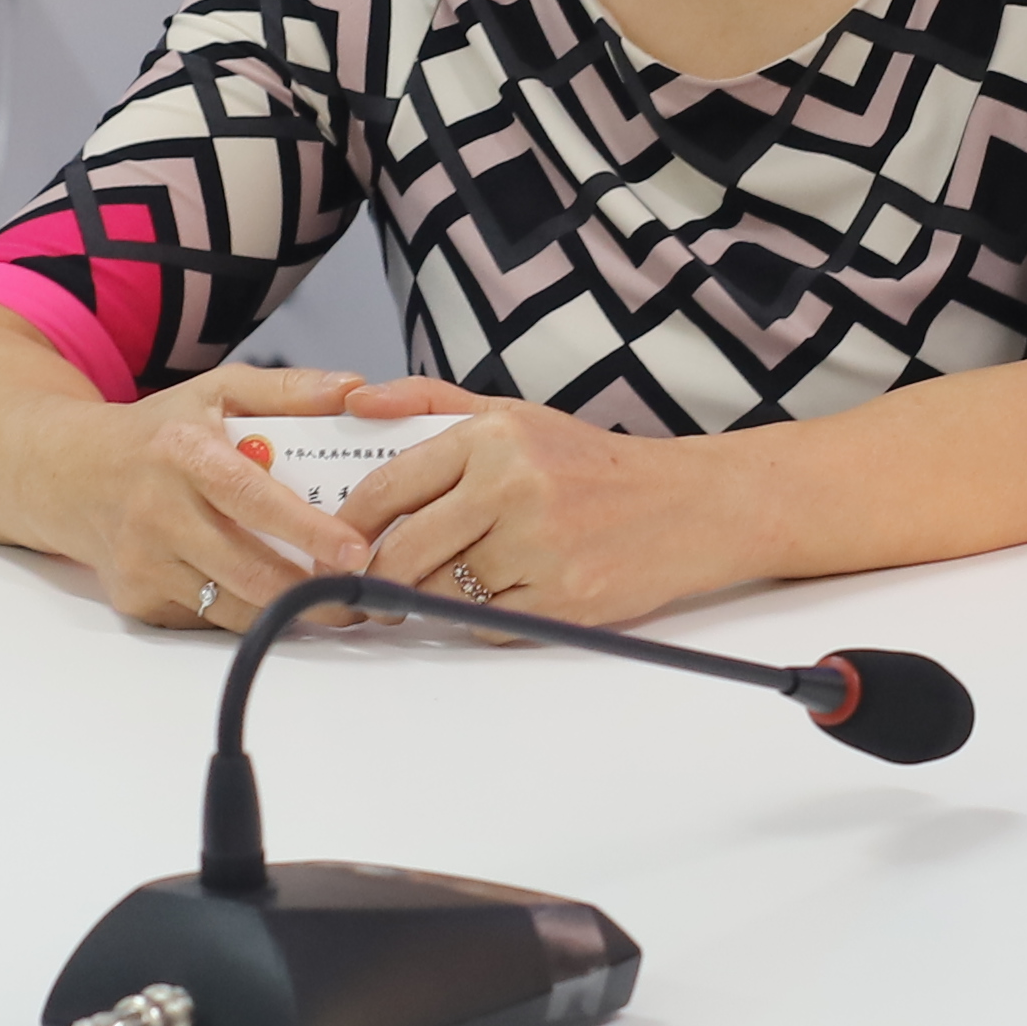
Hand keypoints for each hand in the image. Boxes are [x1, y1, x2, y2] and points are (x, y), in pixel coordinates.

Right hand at [60, 363, 379, 632]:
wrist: (70, 472)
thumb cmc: (157, 433)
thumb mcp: (216, 391)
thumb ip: (287, 389)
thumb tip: (352, 388)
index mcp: (182, 454)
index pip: (252, 498)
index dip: (307, 529)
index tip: (356, 550)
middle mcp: (156, 511)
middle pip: (247, 570)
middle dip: (313, 593)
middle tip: (361, 598)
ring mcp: (142, 561)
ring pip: (231, 606)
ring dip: (285, 613)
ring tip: (331, 606)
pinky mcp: (135, 598)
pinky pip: (204, 618)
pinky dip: (243, 614)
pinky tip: (267, 600)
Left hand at [347, 380, 745, 628]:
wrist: (688, 507)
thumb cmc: (593, 464)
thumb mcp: (515, 414)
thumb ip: (429, 402)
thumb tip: (354, 402)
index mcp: (494, 437)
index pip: (389, 486)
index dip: (350, 523)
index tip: (337, 540)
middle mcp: (514, 487)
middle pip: (404, 551)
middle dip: (376, 577)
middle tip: (367, 585)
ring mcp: (539, 548)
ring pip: (439, 593)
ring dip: (428, 597)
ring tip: (441, 583)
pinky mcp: (561, 600)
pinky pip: (483, 623)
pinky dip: (477, 617)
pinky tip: (498, 593)